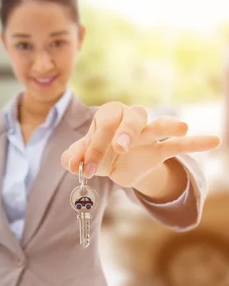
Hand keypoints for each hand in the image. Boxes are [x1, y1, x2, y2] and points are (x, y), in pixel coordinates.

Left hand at [61, 102, 220, 187]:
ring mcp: (147, 134)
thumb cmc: (97, 154)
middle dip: (125, 132)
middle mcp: (128, 120)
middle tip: (120, 149)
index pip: (102, 124)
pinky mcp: (160, 150)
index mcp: (107, 117)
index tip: (86, 168)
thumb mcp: (83, 157)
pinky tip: (214, 141)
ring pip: (158, 124)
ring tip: (180, 126)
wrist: (115, 167)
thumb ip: (74, 157)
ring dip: (167, 125)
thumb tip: (70, 163)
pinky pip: (179, 144)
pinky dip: (196, 142)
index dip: (93, 145)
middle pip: (131, 116)